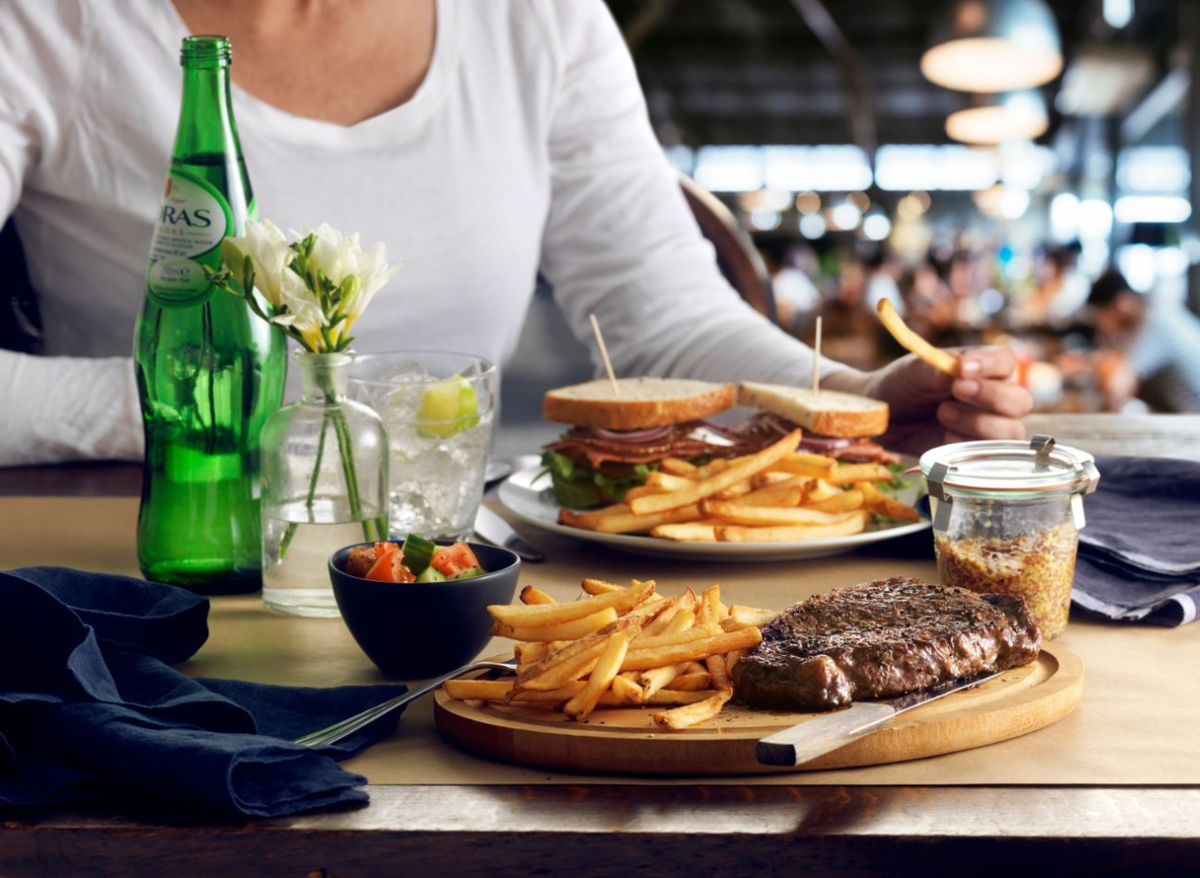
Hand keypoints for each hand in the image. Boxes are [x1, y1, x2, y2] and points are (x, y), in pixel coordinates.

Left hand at [823, 348, 1033, 456]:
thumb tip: (960, 370)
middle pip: (1020, 400)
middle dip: (990, 397)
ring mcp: (989, 426)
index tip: (963, 370)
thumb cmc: (901, 386)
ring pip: (1011, 430)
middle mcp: (994, 396)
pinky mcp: (977, 452)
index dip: (990, 366)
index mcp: (983, 368)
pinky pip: (992, 456)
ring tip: (943, 413)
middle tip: (955, 391)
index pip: (1005, 361)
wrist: (881, 417)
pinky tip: (945, 437)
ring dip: (978, 423)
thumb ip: (938, 369)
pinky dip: (968, 445)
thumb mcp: (914, 372)